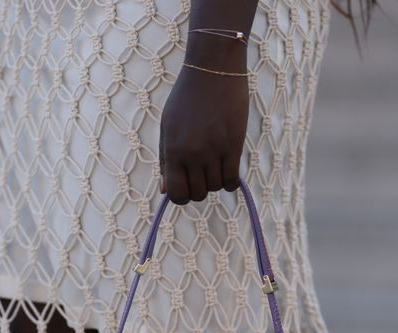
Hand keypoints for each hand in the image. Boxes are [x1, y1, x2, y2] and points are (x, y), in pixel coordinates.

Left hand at [159, 64, 247, 203]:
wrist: (212, 70)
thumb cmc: (186, 98)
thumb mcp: (168, 127)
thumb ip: (166, 160)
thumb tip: (165, 190)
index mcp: (172, 149)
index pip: (176, 193)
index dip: (181, 196)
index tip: (186, 186)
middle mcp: (192, 154)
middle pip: (198, 194)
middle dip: (199, 188)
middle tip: (202, 173)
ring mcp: (214, 151)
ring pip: (215, 188)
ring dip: (215, 182)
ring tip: (214, 164)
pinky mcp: (233, 146)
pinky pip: (232, 181)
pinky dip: (230, 181)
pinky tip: (227, 167)